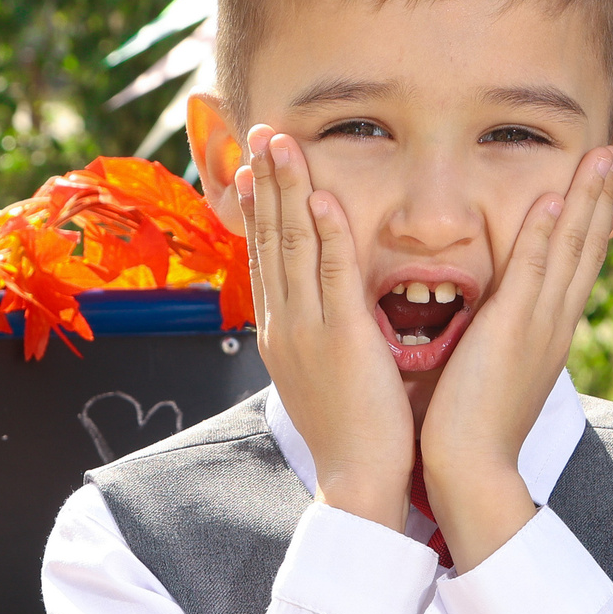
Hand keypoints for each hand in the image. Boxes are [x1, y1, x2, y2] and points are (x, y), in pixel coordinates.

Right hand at [238, 126, 415, 529]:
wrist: (358, 481)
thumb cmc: (353, 436)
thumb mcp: (323, 377)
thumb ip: (320, 338)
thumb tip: (321, 314)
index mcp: (280, 334)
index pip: (263, 258)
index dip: (258, 209)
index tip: (254, 168)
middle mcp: (283, 325)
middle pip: (268, 240)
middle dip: (264, 182)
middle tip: (259, 132)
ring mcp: (307, 330)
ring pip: (292, 245)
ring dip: (287, 189)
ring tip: (281, 142)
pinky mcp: (341, 338)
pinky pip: (331, 273)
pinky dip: (325, 232)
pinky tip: (322, 195)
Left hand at [419, 146, 612, 567]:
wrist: (472, 468)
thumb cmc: (472, 431)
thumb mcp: (493, 374)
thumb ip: (499, 344)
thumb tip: (495, 330)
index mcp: (548, 335)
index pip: (575, 267)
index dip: (590, 224)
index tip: (599, 188)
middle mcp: (553, 325)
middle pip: (587, 249)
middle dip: (601, 199)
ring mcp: (539, 326)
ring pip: (571, 250)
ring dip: (587, 200)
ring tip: (602, 156)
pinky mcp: (513, 330)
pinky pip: (535, 271)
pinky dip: (549, 235)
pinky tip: (557, 200)